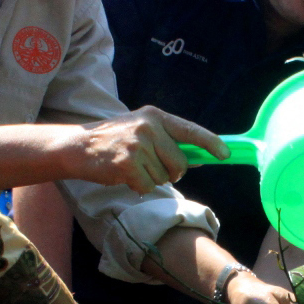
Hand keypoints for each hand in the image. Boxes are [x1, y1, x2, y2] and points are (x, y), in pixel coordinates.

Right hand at [66, 106, 225, 192]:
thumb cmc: (113, 141)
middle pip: (180, 162)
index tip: (225, 154)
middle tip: (152, 168)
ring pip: (164, 177)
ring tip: (132, 167)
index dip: (211, 143)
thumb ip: (168, 141)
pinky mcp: (128, 163)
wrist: (78, 146)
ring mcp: (138, 145)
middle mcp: (149, 127)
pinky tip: (124, 175)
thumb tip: (199, 159)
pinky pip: (148, 186)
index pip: (191, 130)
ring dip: (151, 179)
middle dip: (172, 172)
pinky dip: (139, 187)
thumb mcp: (141, 130)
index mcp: (155, 116)